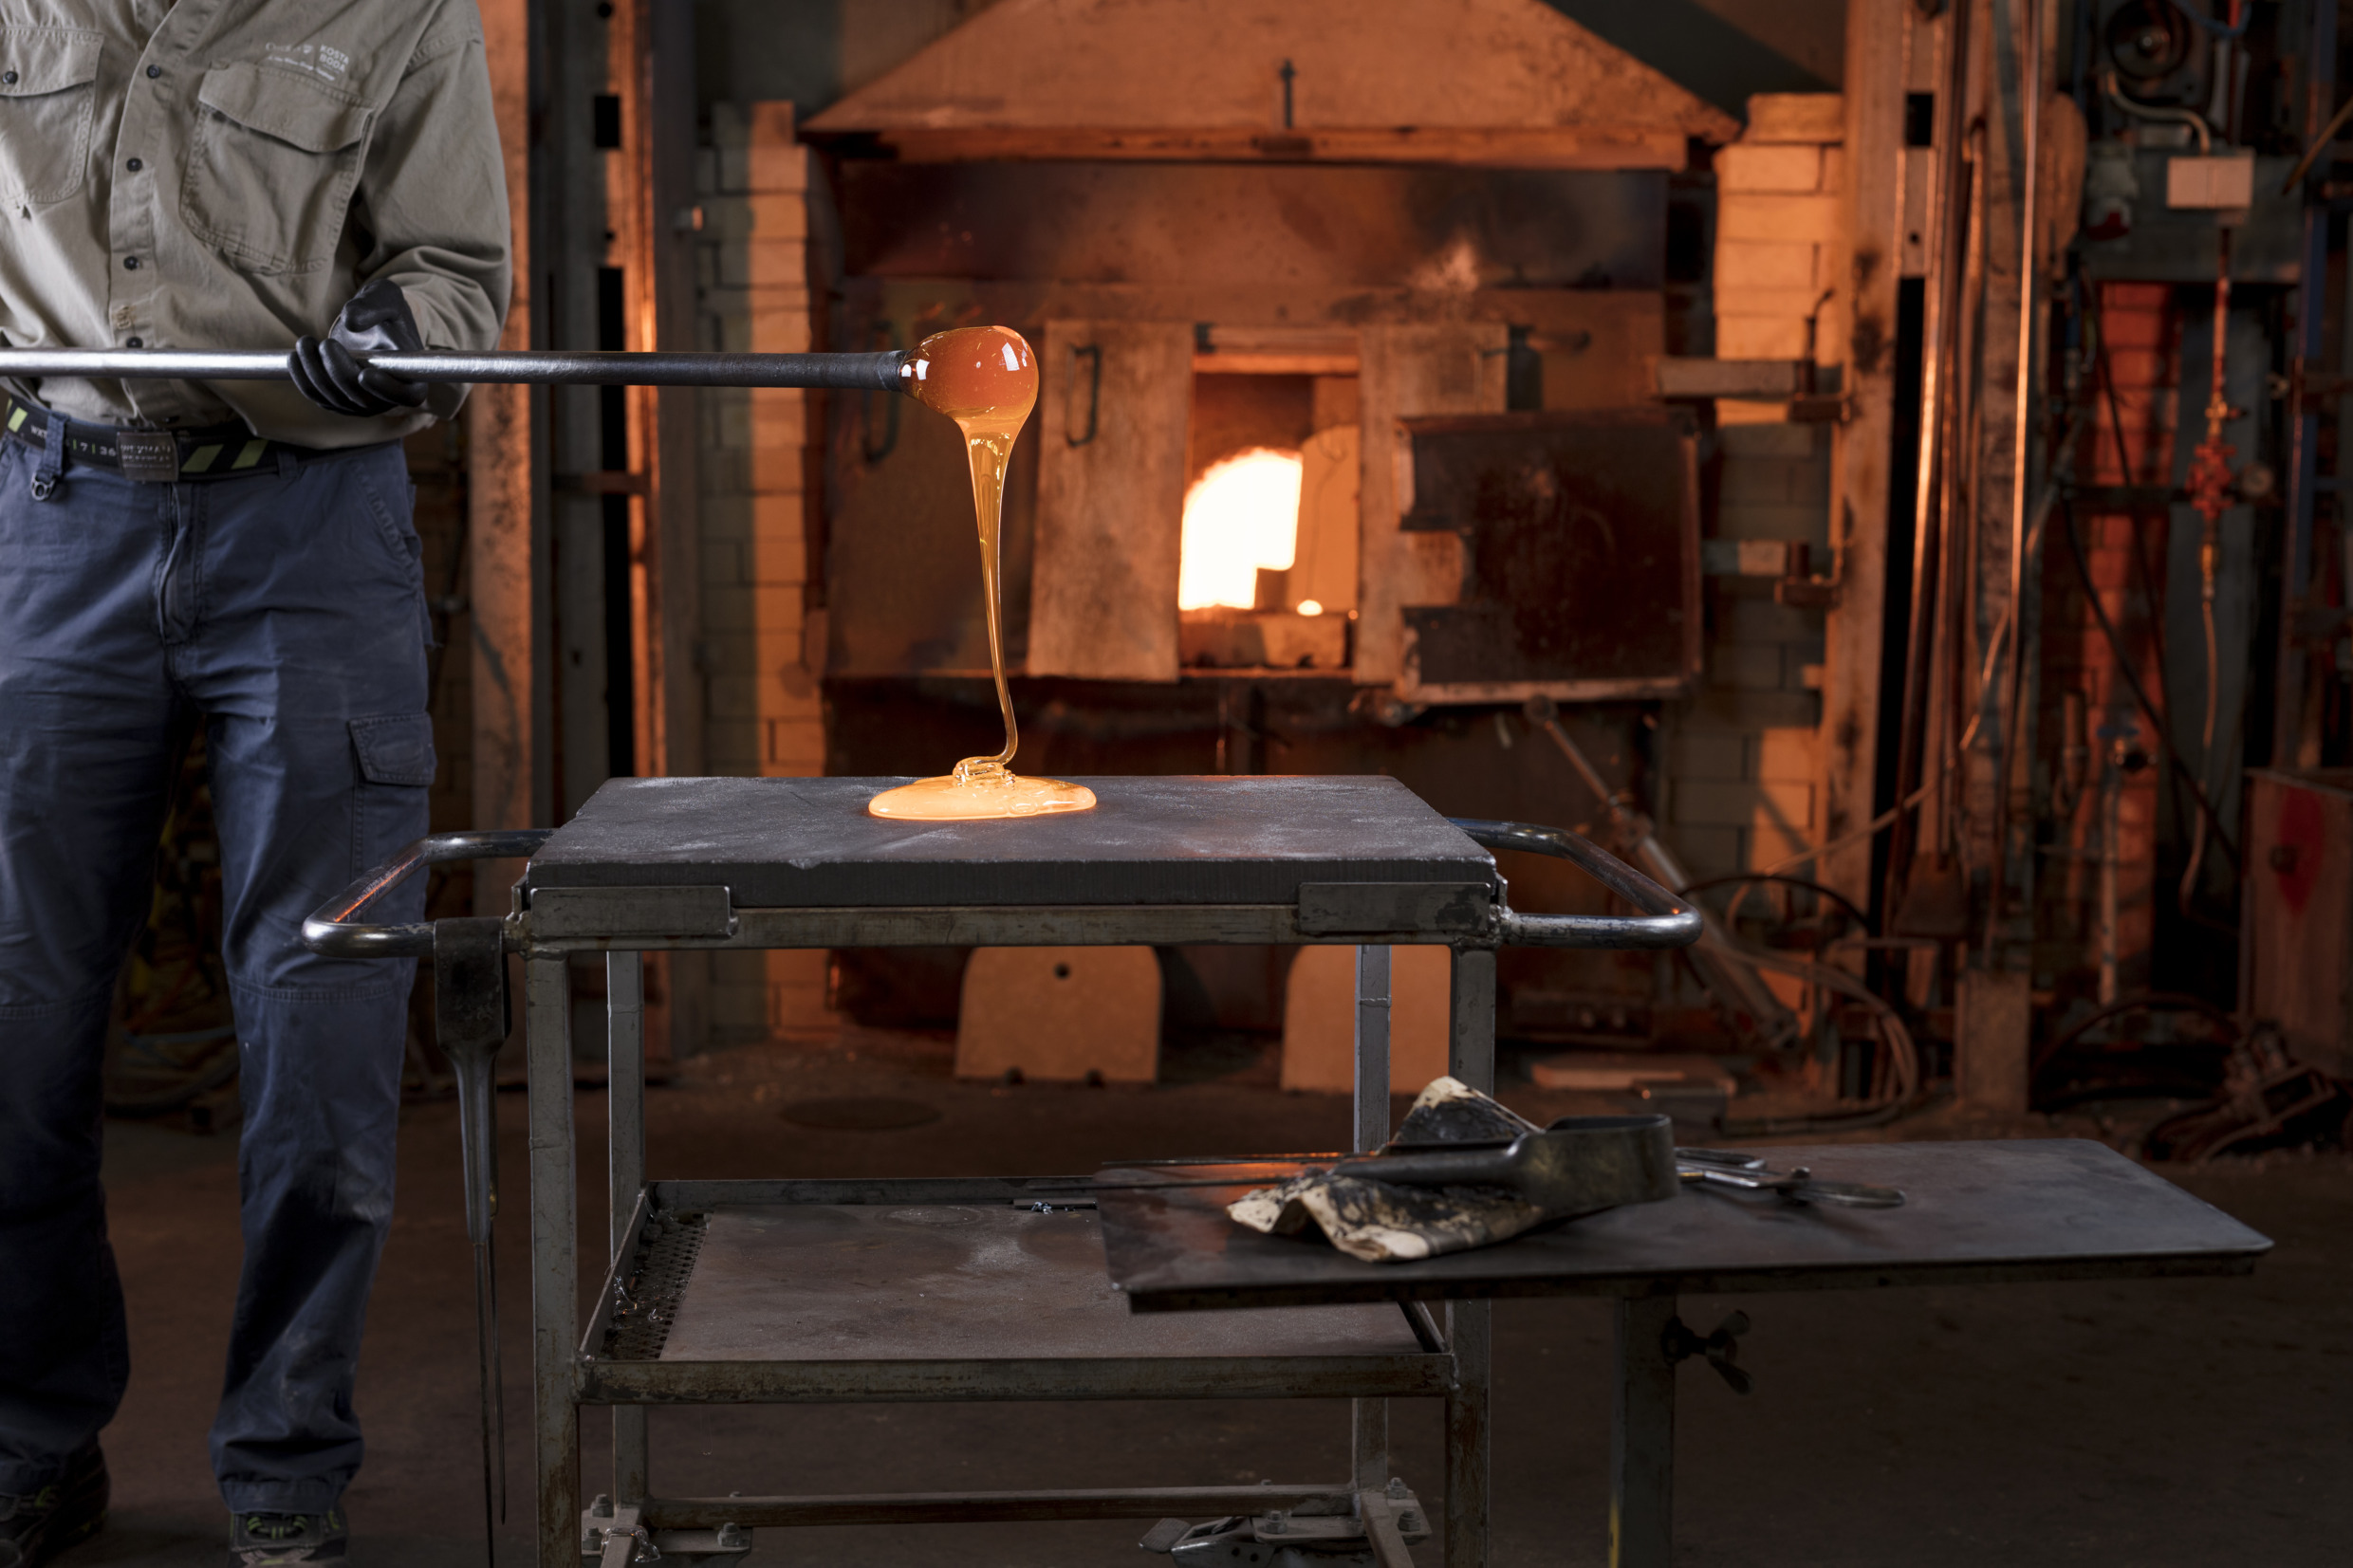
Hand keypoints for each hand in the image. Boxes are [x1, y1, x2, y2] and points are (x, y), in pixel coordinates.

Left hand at [289, 279, 429, 417]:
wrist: (369, 325)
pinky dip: (303, 377)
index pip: (405, 395)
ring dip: (315, 371)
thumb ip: (373, 306)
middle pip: (363, 399)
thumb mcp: (385, 297)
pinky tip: (296, 356)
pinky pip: (317, 396)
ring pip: (335, 398)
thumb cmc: (384, 311)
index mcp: (411, 377)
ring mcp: (361, 404)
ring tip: (304, 342)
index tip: (365, 374)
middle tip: (325, 343)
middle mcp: (388, 399)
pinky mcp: (337, 400)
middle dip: (339, 371)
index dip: (387, 389)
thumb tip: (350, 320)